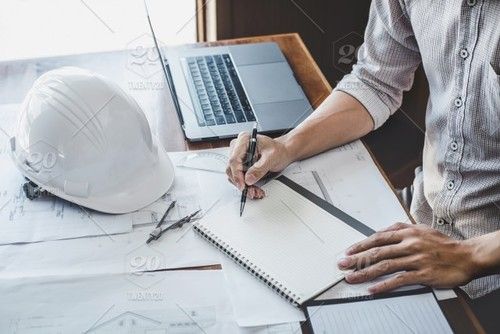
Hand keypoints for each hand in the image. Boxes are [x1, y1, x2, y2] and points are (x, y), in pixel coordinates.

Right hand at [226, 132, 292, 198]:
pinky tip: (255, 188)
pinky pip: (239, 177)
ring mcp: (238, 156)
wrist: (282, 152)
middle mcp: (238, 147)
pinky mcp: (240, 165)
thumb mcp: (271, 158)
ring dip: (245, 185)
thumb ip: (259, 168)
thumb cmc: (278, 150)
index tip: (243, 185)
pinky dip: (246, 185)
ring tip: (256, 190)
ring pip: (234, 175)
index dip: (237, 174)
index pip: (234, 159)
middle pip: (231, 168)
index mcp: (244, 140)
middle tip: (252, 190)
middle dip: (242, 182)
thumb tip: (248, 178)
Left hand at [337, 223, 477, 293]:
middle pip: (376, 252)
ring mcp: (415, 259)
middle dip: (356, 260)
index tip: (348, 252)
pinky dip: (384, 285)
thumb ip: (399, 229)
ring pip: (384, 266)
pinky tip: (373, 289)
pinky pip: (399, 280)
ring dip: (365, 273)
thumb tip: (380, 232)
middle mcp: (408, 245)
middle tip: (343, 265)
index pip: (377, 239)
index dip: (360, 245)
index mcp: (406, 233)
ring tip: (352, 278)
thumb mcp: (420, 229)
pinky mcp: (422, 274)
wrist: (466, 256)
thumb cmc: (442, 244)